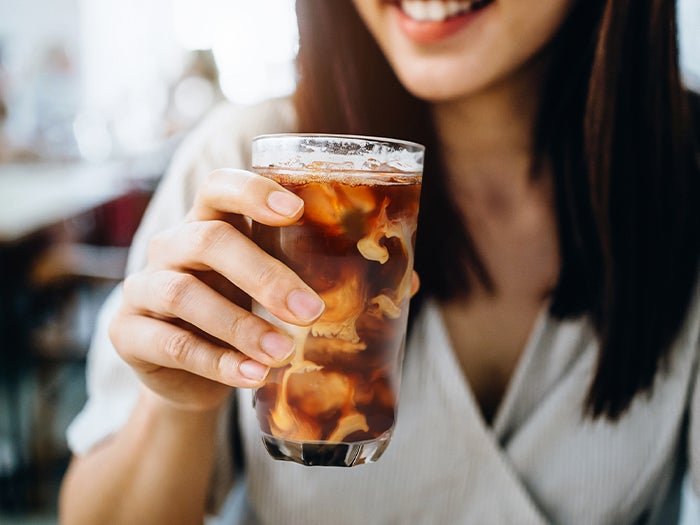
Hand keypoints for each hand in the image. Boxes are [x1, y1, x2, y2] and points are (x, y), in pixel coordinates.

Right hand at [109, 169, 325, 411]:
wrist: (191, 374)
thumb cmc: (238, 313)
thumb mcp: (264, 286)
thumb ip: (305, 273)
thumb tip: (391, 276)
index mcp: (207, 223)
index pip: (218, 187)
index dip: (252, 192)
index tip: (296, 211)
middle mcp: (170, 247)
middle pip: (208, 240)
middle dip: (263, 275)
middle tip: (311, 310)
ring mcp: (143, 288)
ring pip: (185, 294)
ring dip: (241, 325)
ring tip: (282, 352)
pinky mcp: (127, 332)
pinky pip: (172, 343)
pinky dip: (217, 362)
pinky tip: (253, 376)